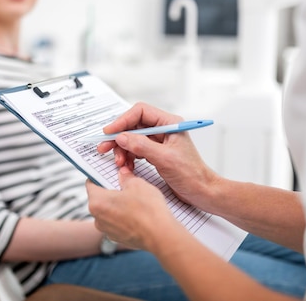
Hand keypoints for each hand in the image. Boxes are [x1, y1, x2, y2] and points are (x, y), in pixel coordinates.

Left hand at [86, 166, 179, 251]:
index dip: (100, 175)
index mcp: (97, 202)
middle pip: (100, 198)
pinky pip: (117, 223)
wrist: (161, 236)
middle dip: (111, 190)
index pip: (91, 183)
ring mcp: (107, 230)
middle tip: (125, 184)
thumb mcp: (137, 184)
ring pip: (109, 211)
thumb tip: (123, 174)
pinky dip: (124, 217)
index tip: (108, 172)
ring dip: (118, 205)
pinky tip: (138, 213)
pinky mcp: (118, 238)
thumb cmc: (147, 210)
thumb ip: (126, 177)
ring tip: (135, 200)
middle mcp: (98, 218)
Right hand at [96, 102, 220, 208]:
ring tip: (119, 163)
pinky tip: (126, 167)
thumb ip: (142, 146)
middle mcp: (164, 129)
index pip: (140, 112)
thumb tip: (121, 137)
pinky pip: (136, 151)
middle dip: (119, 137)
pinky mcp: (155, 154)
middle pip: (134, 125)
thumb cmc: (192, 175)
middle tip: (104, 148)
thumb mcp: (165, 159)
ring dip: (122, 150)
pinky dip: (128, 158)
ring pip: (132, 139)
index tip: (109, 132)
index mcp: (170, 123)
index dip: (123, 120)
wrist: (202, 192)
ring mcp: (159, 142)